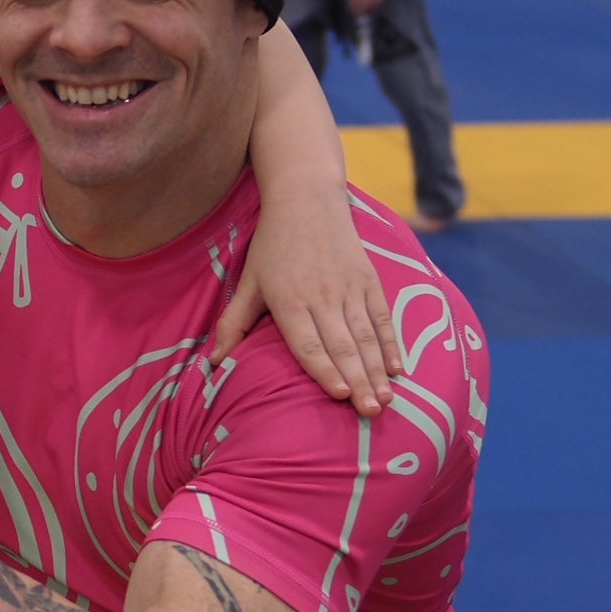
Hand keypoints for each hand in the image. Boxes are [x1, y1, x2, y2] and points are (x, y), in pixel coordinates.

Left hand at [213, 183, 399, 414]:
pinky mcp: (368, 279)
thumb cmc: (272, 245)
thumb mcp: (248, 281)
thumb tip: (212, 363)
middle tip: (370, 412)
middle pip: (342, 345)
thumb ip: (233, 323)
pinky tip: (398, 369)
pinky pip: (382, 317)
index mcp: (289, 300)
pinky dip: (391, 344)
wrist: (307, 198)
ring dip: (377, 370)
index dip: (324, 369)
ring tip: (386, 400)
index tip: (339, 394)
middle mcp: (321, 296)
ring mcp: (348, 288)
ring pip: (366, 335)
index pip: (308, 342)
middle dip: (358, 381)